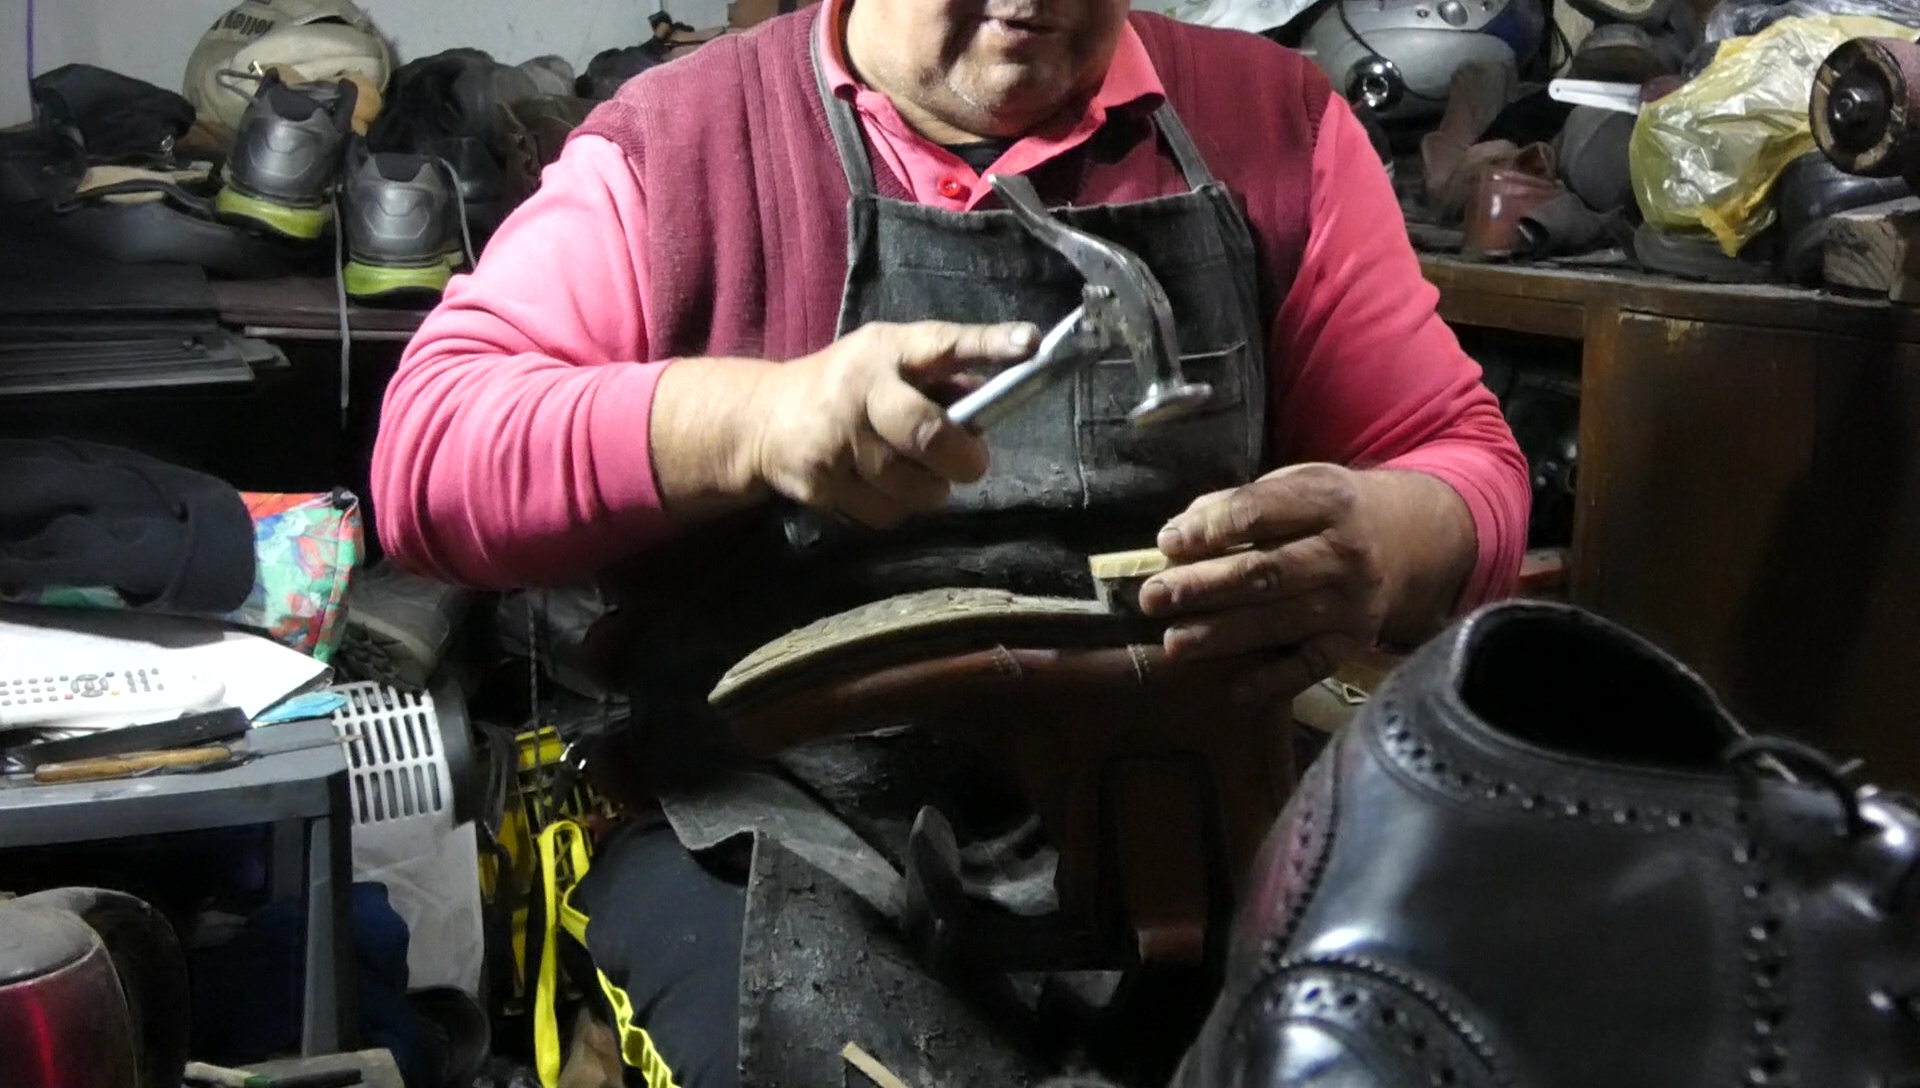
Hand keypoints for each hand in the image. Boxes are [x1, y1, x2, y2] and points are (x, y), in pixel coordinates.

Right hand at [746, 320, 1038, 527]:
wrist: (765, 418)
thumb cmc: (848, 388)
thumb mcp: (889, 364)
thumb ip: (940, 381)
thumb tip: (989, 412)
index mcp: (884, 349)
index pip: (942, 342)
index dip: (988, 343)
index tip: (1030, 344)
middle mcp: (858, 389)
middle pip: (927, 433)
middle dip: (962, 458)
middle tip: (971, 463)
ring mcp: (835, 439)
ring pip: (913, 487)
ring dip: (929, 489)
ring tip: (914, 471)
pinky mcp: (820, 482)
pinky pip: (886, 514)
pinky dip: (896, 508)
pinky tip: (880, 487)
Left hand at [1137, 464, 1474, 704]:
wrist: (1409, 539)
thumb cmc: (1329, 511)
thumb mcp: (1297, 484)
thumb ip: (1241, 502)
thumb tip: (1179, 534)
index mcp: (1327, 500)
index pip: (1261, 512)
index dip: (1211, 528)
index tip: (1167, 542)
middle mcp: (1345, 553)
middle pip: (1265, 572)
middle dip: (1203, 587)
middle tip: (1153, 597)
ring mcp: (1352, 603)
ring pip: (1280, 622)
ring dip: (1222, 635)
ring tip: (1174, 642)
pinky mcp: (1353, 642)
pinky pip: (1310, 667)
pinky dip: (1272, 682)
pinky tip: (1233, 689)